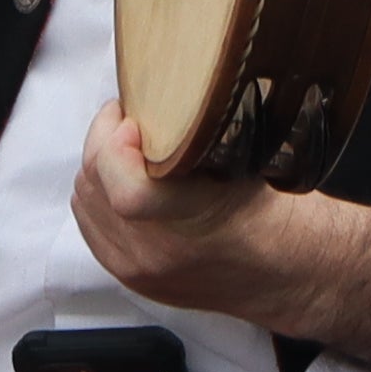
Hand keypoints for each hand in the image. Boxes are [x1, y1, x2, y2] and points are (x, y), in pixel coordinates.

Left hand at [70, 104, 370, 366]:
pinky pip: (89, 224)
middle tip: (131, 120)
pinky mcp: (128, 276)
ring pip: (84, 202)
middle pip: (94, 185)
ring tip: (128, 148)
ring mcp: (138, 270)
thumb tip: (153, 95)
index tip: (132, 118)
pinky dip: (97, 195)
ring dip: (99, 167)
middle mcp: (158, 255)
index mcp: (193, 228)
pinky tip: (121, 178)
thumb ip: (194, 133)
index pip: (124, 190)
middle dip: (105, 141)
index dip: (115, 143)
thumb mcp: (245, 160)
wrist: (286, 271)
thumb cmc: (272, 212)